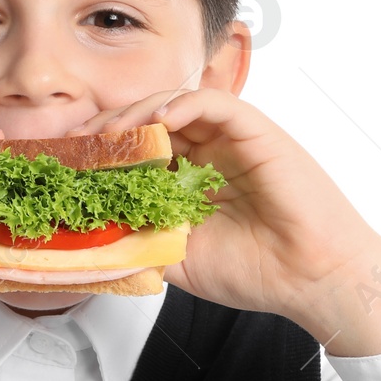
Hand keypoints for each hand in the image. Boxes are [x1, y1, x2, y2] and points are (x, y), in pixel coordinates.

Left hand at [65, 89, 380, 354]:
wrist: (313, 279)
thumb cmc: (258, 272)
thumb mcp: (179, 260)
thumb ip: (142, 241)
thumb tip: (90, 237)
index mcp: (189, 181)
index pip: (137, 154)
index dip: (102, 155)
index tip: (68, 167)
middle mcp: (207, 154)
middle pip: (148, 124)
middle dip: (108, 131)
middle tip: (75, 144)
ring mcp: (230, 139)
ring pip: (173, 106)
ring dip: (135, 115)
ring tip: (107, 134)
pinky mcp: (254, 129)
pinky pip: (212, 102)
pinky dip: (179, 104)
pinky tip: (154, 122)